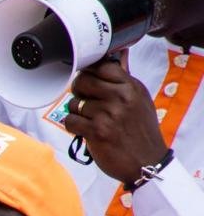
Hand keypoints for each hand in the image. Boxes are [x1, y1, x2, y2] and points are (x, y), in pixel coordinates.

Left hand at [63, 56, 168, 187]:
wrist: (146, 161)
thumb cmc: (140, 131)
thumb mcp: (139, 100)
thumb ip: (125, 79)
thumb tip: (120, 53)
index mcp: (131, 87)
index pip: (103, 66)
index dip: (90, 72)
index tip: (89, 80)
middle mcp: (120, 97)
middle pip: (83, 81)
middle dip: (78, 90)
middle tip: (84, 100)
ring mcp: (108, 114)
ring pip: (74, 103)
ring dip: (76, 112)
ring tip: (89, 120)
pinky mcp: (96, 132)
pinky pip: (70, 121)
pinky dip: (73, 126)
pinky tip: (84, 130)